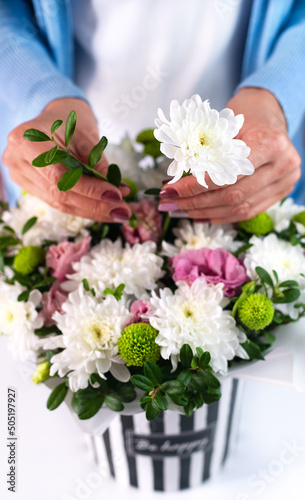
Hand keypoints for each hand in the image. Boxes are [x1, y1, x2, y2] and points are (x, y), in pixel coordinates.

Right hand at [2, 98, 131, 221]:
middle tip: (124, 210)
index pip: (60, 175)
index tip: (116, 194)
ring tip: (119, 212)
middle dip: (95, 205)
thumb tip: (118, 192)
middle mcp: (17, 161)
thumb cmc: (70, 120)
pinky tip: (105, 210)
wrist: (54, 117)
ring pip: (60, 203)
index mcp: (26, 141)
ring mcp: (21, 176)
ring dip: (93, 211)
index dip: (89, 189)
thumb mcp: (87, 136)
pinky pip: (59, 202)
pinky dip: (84, 207)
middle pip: (60, 194)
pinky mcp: (30, 186)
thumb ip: (98, 163)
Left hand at [158, 88, 300, 222]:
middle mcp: (283, 165)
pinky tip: (199, 216)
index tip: (170, 189)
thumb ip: (205, 152)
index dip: (196, 186)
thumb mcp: (224, 126)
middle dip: (195, 202)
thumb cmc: (244, 116)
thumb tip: (174, 181)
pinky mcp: (280, 193)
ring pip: (239, 208)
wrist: (270, 115)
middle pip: (233, 195)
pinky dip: (220, 216)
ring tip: (180, 210)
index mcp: (270, 143)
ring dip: (205, 212)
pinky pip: (247, 212)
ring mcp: (284, 182)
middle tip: (169, 203)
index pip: (227, 173)